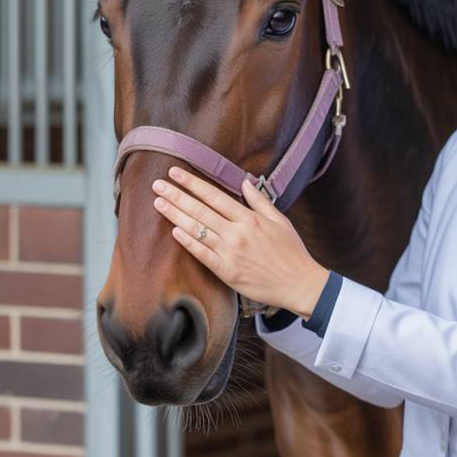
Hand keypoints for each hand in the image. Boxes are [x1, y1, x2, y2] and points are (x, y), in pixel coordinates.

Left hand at [151, 168, 328, 317]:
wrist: (299, 283)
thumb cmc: (291, 252)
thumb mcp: (280, 220)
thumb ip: (260, 201)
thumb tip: (245, 182)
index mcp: (249, 218)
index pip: (215, 196)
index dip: (193, 183)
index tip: (176, 173)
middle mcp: (237, 233)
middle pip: (200, 210)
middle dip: (177, 195)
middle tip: (157, 184)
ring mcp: (230, 253)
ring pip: (197, 230)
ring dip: (175, 215)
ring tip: (158, 203)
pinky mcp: (227, 272)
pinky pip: (202, 255)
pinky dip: (188, 243)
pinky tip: (174, 231)